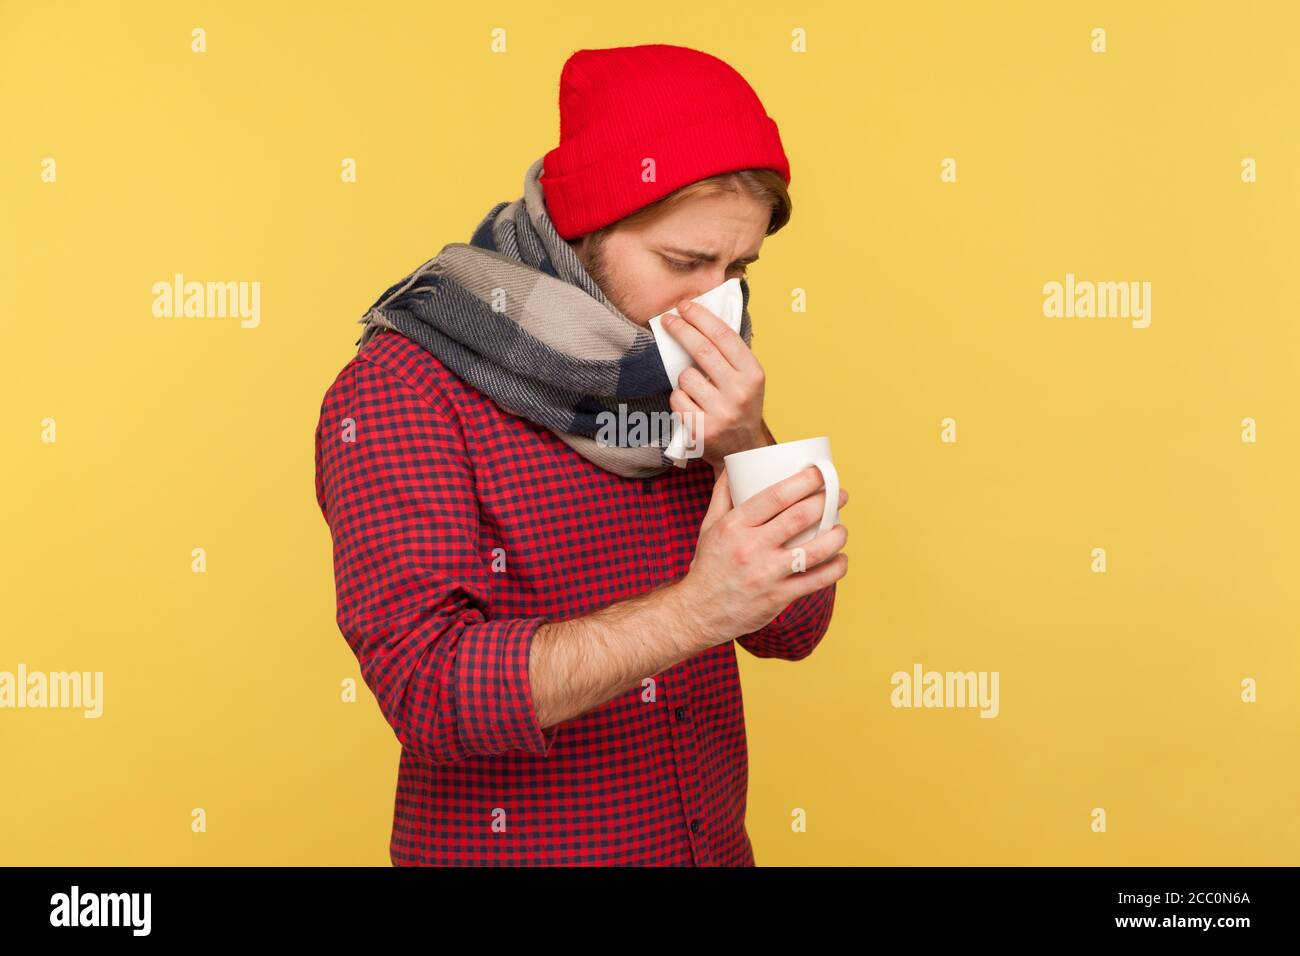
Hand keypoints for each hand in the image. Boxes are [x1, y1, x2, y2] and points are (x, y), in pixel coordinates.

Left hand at [661, 300, 767, 468]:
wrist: (742, 452)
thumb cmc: (741, 407)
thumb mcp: (747, 380)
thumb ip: (729, 354)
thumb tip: (699, 319)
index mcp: (753, 374)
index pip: (723, 335)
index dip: (701, 317)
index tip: (684, 306)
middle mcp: (739, 392)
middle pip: (701, 349)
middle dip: (681, 330)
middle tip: (667, 319)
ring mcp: (720, 412)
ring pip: (686, 376)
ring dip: (684, 377)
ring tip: (698, 390)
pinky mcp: (701, 429)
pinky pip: (677, 399)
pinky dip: (680, 399)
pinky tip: (693, 407)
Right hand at [677, 467, 849, 646]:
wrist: (699, 611)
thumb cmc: (708, 565)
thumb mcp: (709, 525)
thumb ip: (722, 494)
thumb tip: (733, 465)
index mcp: (735, 525)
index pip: (777, 495)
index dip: (805, 480)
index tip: (821, 472)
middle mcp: (751, 548)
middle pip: (800, 517)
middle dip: (828, 501)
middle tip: (840, 494)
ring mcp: (766, 574)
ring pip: (815, 551)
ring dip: (837, 536)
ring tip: (842, 529)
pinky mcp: (777, 597)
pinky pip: (816, 581)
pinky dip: (835, 569)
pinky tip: (840, 560)